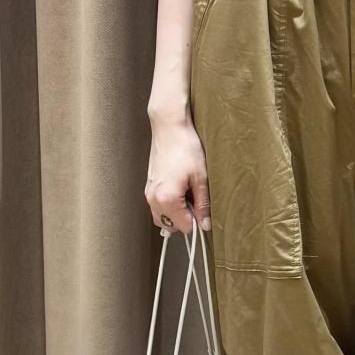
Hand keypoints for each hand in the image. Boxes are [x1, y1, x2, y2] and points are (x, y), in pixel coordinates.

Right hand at [145, 118, 210, 233]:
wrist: (169, 128)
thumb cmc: (185, 148)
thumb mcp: (201, 177)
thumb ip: (203, 204)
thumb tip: (205, 224)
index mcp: (167, 199)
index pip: (183, 227)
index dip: (197, 222)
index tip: (204, 211)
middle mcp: (154, 199)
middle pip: (170, 225)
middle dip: (185, 219)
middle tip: (197, 201)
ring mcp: (149, 193)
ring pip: (162, 217)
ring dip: (176, 213)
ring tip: (188, 194)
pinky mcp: (148, 186)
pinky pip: (158, 206)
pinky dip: (169, 204)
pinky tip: (180, 189)